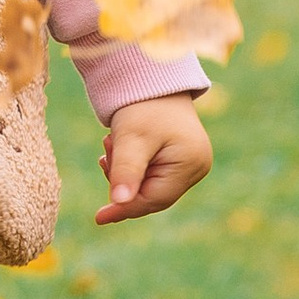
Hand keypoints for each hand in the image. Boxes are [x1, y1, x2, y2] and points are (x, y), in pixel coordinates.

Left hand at [95, 94, 212, 225]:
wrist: (152, 80)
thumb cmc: (143, 106)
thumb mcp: (131, 139)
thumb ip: (126, 171)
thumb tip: (119, 203)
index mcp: (192, 163)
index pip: (154, 199)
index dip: (125, 208)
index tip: (99, 217)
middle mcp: (198, 167)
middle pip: (153, 195)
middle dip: (125, 183)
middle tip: (105, 157)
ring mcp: (192, 164)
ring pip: (150, 187)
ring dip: (126, 173)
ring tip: (113, 143)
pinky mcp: (182, 160)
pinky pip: (153, 176)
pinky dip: (133, 168)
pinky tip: (120, 150)